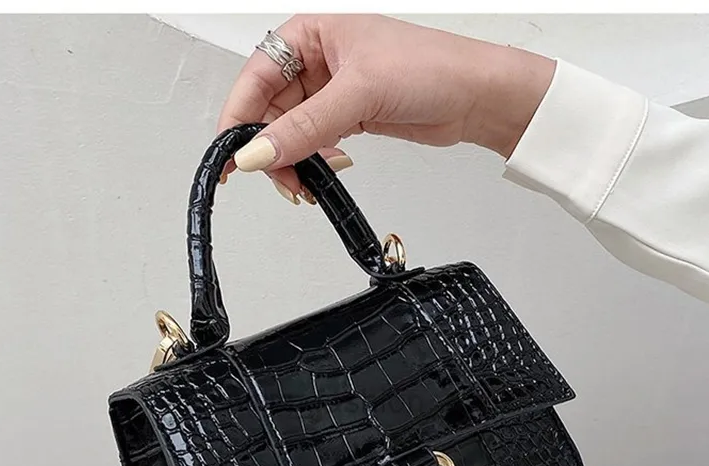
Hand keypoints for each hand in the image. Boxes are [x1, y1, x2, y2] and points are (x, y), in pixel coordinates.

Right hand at [217, 14, 554, 200]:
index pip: (255, 78)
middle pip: (268, 111)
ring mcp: (331, 93)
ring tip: (304, 185)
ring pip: (289, 133)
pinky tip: (321, 174)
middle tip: (281, 180)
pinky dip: (312, 163)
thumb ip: (304, 127)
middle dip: (269, 149)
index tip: (234, 157)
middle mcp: (315, 63)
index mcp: (309, 36)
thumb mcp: (357, 93)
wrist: (475, 95)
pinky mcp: (346, 119)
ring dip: (291, 162)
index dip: (239, 119)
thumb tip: (258, 152)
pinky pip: (313, 144)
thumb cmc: (430, 67)